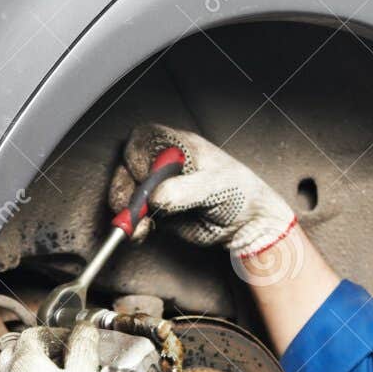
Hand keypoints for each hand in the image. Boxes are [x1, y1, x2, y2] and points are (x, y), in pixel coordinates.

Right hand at [108, 124, 295, 256]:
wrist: (247, 225)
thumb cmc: (239, 195)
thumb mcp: (216, 186)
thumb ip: (184, 190)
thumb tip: (155, 198)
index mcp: (179, 146)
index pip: (143, 139)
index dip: (138, 157)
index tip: (146, 179)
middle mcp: (163, 163)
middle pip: (127, 165)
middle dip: (125, 188)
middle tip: (135, 210)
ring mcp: (157, 188)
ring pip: (125, 190)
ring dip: (126, 210)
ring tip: (141, 227)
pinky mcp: (155, 211)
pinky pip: (133, 215)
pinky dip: (133, 225)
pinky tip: (144, 231)